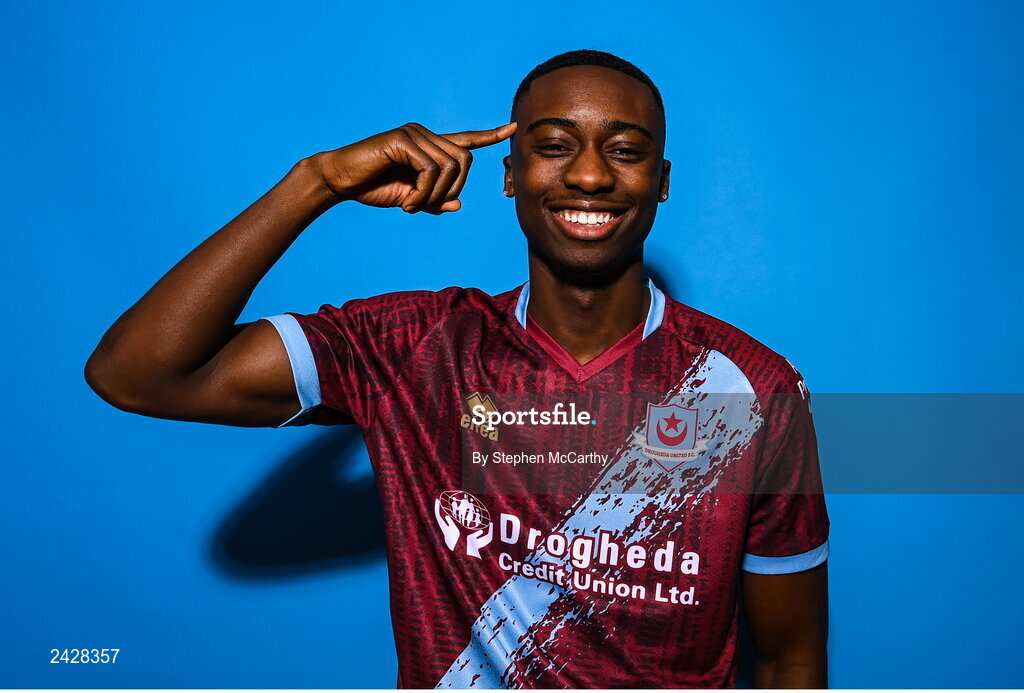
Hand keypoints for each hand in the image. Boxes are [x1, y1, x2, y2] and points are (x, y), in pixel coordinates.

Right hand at [315, 122, 516, 213]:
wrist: (340, 181)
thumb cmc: (373, 188)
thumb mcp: (410, 199)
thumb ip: (435, 201)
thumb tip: (458, 205)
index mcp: (428, 146)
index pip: (465, 139)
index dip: (489, 136)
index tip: (512, 129)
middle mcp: (424, 135)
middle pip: (464, 160)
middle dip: (452, 190)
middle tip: (426, 206)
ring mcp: (413, 134)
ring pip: (450, 166)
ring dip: (435, 195)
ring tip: (413, 205)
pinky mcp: (402, 139)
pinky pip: (431, 169)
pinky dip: (424, 192)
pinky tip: (408, 202)